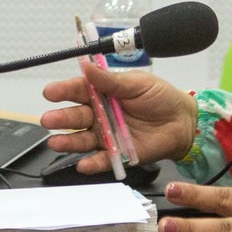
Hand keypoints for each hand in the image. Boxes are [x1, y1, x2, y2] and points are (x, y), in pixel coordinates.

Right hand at [39, 60, 196, 172]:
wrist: (183, 121)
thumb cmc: (161, 98)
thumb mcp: (137, 83)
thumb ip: (112, 80)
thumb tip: (88, 67)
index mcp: (103, 92)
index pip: (79, 91)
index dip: (63, 91)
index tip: (50, 92)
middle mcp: (101, 114)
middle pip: (76, 117)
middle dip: (61, 118)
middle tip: (49, 119)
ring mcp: (107, 135)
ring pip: (83, 140)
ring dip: (68, 142)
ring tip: (55, 142)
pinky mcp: (118, 153)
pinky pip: (103, 159)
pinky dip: (93, 163)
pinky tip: (83, 164)